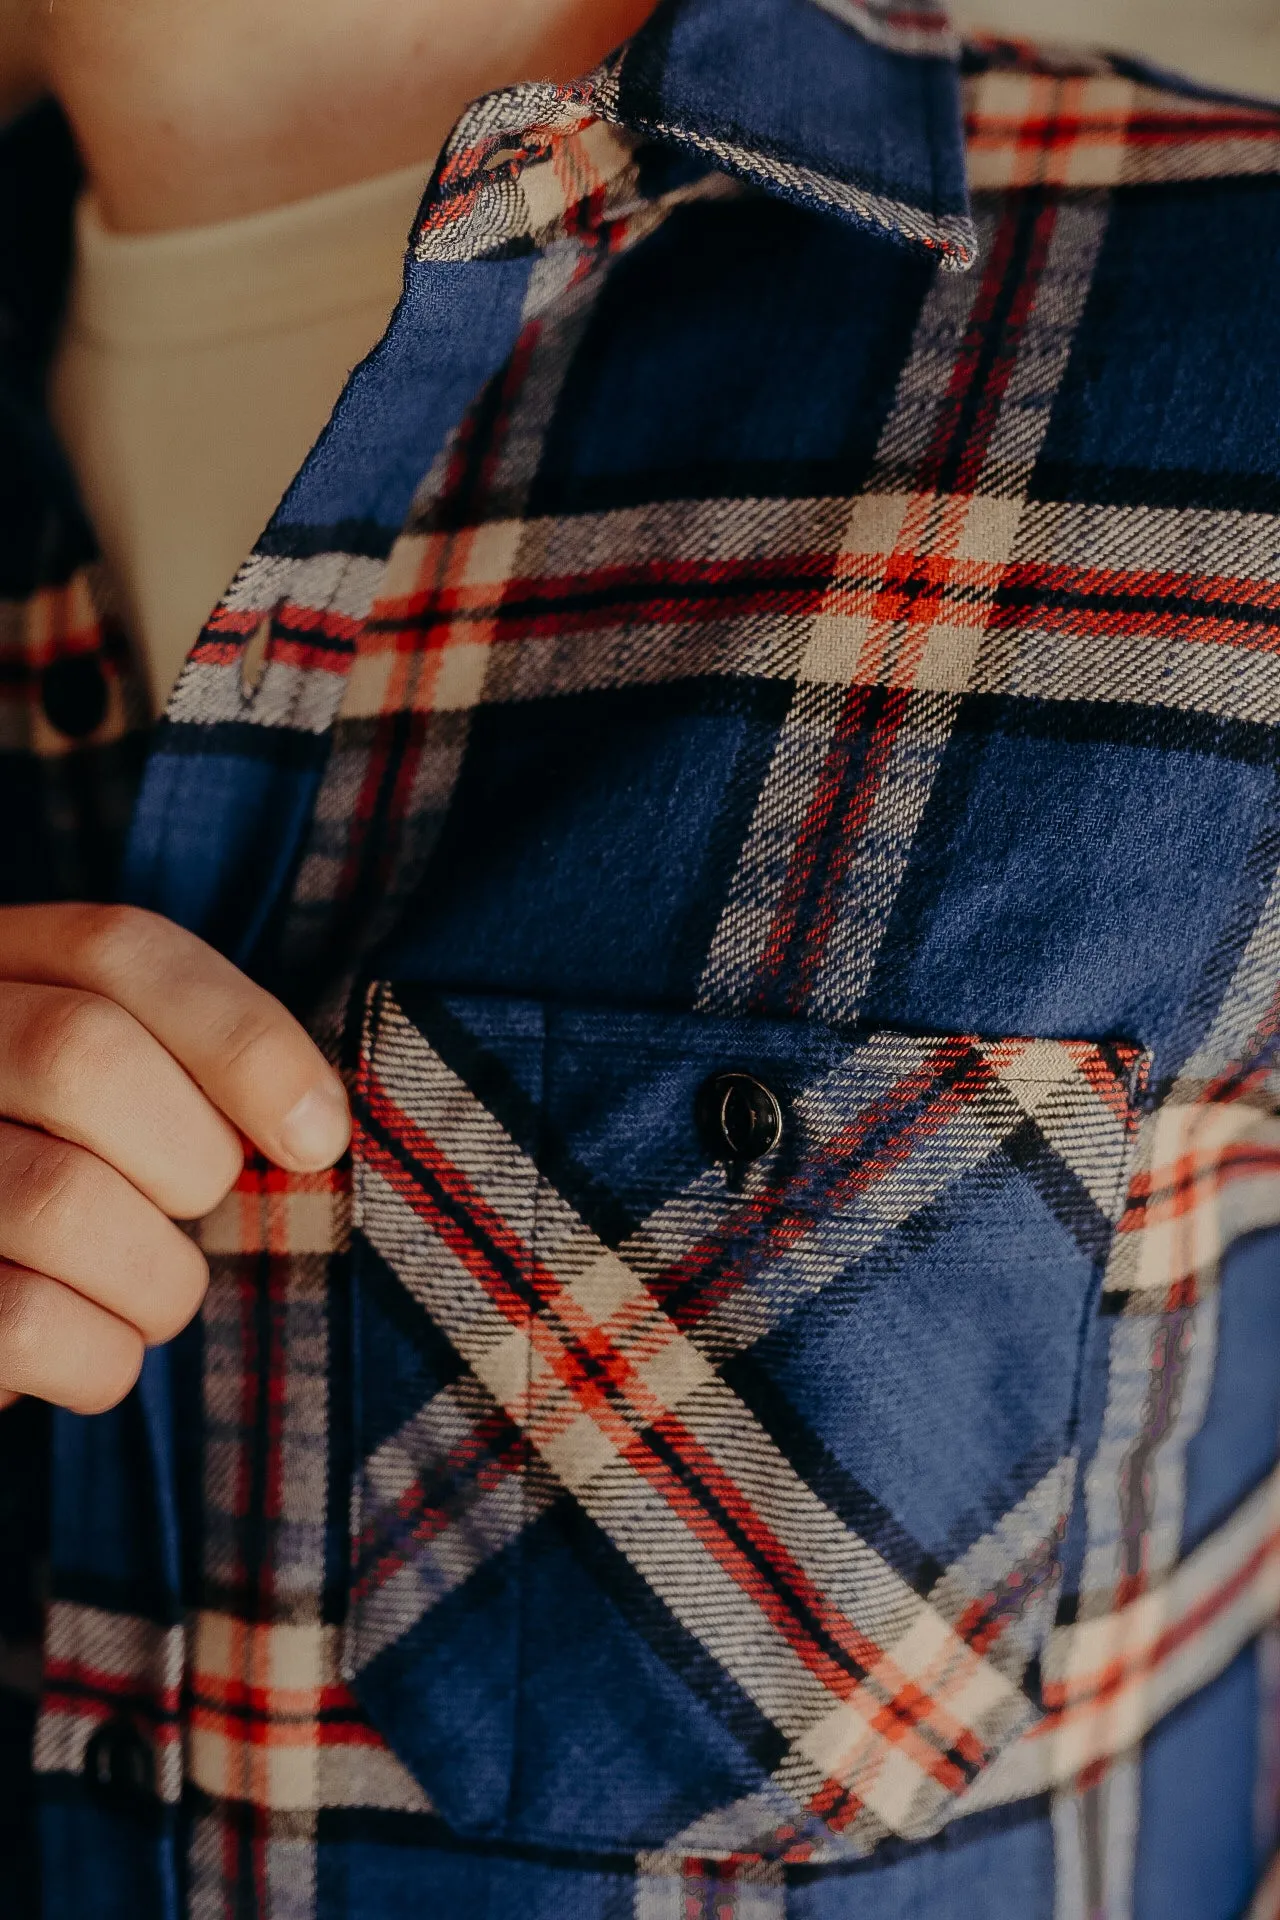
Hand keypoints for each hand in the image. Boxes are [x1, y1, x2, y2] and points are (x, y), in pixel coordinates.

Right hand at [0, 905, 349, 1414]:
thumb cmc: (71, 1178)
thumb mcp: (129, 1097)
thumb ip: (195, 1075)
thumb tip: (314, 1129)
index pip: (120, 951)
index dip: (242, 1039)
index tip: (318, 1136)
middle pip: (82, 1055)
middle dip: (190, 1159)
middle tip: (193, 1211)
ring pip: (58, 1199)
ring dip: (158, 1279)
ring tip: (151, 1295)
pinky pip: (23, 1323)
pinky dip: (98, 1358)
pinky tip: (91, 1351)